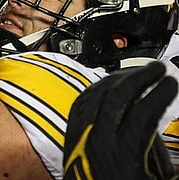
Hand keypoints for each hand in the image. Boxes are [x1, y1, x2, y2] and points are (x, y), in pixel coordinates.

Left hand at [63, 61, 176, 179]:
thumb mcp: (158, 175)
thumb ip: (160, 149)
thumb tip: (169, 127)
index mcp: (123, 155)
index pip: (144, 111)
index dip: (160, 93)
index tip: (173, 83)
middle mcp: (97, 142)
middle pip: (118, 96)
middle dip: (141, 77)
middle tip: (159, 70)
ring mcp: (80, 137)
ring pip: (96, 94)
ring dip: (119, 79)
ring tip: (139, 74)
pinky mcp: (70, 136)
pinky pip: (82, 102)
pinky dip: (98, 88)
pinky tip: (112, 85)